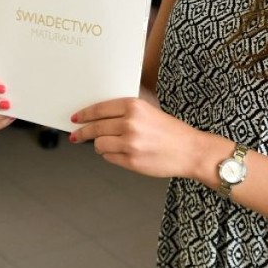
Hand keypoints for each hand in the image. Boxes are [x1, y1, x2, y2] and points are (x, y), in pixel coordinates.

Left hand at [70, 95, 199, 177]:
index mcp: (134, 106)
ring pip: (99, 144)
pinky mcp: (131, 161)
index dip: (84, 115)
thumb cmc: (172, 132)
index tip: (76, 118)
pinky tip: (121, 153)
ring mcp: (130, 144)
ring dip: (100, 145)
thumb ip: (126, 112)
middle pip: (95, 128)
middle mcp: (130, 123)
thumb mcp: (149, 111)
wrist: (190, 151)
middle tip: (76, 135)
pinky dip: (110, 155)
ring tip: (110, 145)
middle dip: (82, 132)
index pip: (99, 109)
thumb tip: (98, 116)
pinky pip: (108, 158)